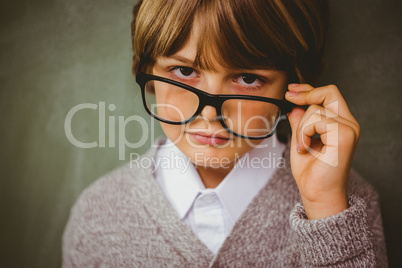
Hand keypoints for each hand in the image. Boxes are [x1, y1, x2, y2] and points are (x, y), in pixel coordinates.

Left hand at [285, 84, 359, 218]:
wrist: (317, 193)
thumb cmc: (310, 172)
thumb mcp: (300, 140)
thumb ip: (300, 122)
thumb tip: (295, 106)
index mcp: (340, 124)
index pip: (329, 95)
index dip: (309, 89)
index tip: (291, 90)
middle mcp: (348, 124)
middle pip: (329, 92)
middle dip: (306, 93)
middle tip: (288, 98)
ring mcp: (348, 129)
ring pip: (315, 109)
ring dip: (300, 127)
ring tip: (301, 145)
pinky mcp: (344, 135)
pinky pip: (316, 120)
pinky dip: (304, 133)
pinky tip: (304, 148)